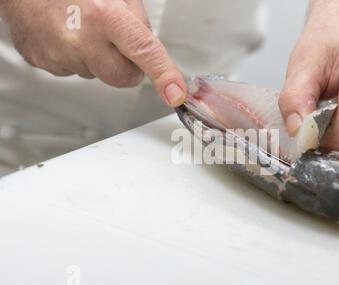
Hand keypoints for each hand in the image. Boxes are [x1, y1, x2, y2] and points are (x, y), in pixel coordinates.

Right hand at [0, 0, 185, 106]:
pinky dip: (76, 58)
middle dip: (128, 67)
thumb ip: (137, 23)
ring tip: (84, 28)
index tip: (175, 94)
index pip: (144, 52)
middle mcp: (81, 38)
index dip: (164, 75)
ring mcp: (59, 54)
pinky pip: (73, 71)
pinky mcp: (43, 62)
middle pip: (122, 78)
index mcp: (105, 16)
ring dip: (98, 58)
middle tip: (118, 43)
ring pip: (96, 74)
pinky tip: (67, 34)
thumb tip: (148, 51)